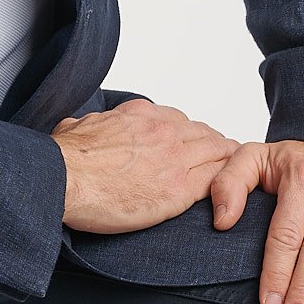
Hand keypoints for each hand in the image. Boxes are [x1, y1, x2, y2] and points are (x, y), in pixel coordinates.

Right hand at [51, 98, 238, 233]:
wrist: (65, 178)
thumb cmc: (66, 157)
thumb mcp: (76, 127)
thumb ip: (89, 125)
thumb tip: (79, 128)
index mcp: (139, 114)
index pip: (178, 120)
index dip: (190, 133)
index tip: (195, 142)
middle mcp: (162, 130)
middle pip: (204, 134)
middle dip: (216, 145)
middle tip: (226, 156)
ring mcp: (174, 158)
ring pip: (216, 153)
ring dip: (227, 160)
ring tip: (238, 171)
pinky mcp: (178, 189)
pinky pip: (215, 180)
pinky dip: (226, 182)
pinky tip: (233, 189)